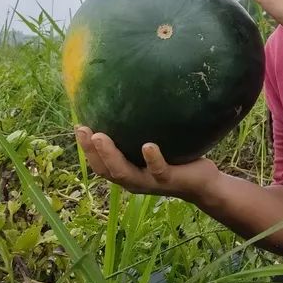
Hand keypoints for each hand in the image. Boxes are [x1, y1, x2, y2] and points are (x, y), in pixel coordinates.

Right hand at [75, 126, 221, 201]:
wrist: (204, 184)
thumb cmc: (178, 161)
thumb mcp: (157, 147)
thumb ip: (144, 133)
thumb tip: (136, 99)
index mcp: (129, 173)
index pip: (101, 164)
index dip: (86, 149)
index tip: (79, 127)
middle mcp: (135, 181)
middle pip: (106, 169)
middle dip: (91, 151)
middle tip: (83, 130)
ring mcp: (151, 182)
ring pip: (125, 173)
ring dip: (111, 155)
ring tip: (101, 136)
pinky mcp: (169, 180)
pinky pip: (158, 170)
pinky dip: (152, 158)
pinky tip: (148, 145)